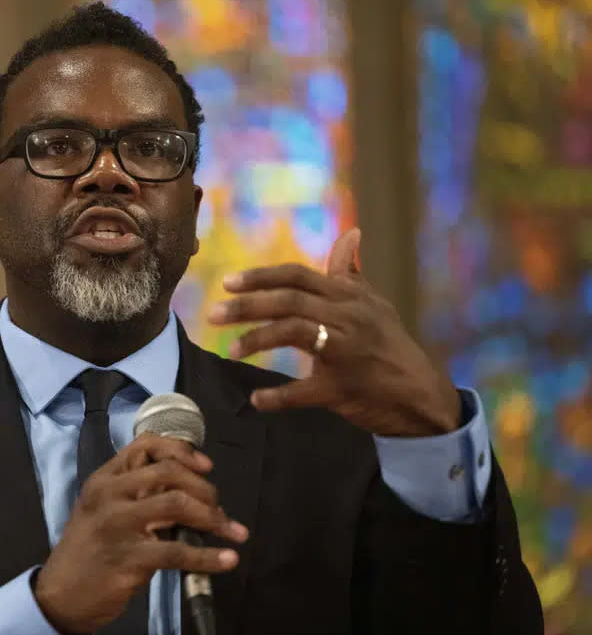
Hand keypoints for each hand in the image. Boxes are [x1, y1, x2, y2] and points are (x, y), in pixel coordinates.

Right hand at [34, 434, 248, 634]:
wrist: (61, 595)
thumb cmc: (89, 550)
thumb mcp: (103, 509)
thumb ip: (136, 493)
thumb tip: (188, 488)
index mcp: (104, 479)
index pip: (145, 445)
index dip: (182, 450)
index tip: (206, 466)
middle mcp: (109, 494)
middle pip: (169, 472)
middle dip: (204, 488)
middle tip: (220, 509)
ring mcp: (118, 524)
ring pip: (176, 504)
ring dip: (213, 517)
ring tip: (232, 532)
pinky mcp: (130, 557)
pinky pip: (178, 551)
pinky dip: (208, 556)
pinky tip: (227, 560)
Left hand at [208, 228, 460, 436]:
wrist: (421, 395)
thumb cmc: (389, 345)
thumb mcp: (373, 305)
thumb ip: (350, 273)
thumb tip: (350, 234)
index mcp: (349, 297)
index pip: (298, 276)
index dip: (261, 277)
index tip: (227, 283)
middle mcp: (348, 318)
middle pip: (290, 301)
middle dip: (248, 306)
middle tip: (213, 314)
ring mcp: (346, 353)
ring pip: (294, 334)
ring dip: (257, 340)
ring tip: (230, 349)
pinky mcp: (343, 389)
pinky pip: (305, 390)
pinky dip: (279, 396)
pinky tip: (257, 400)